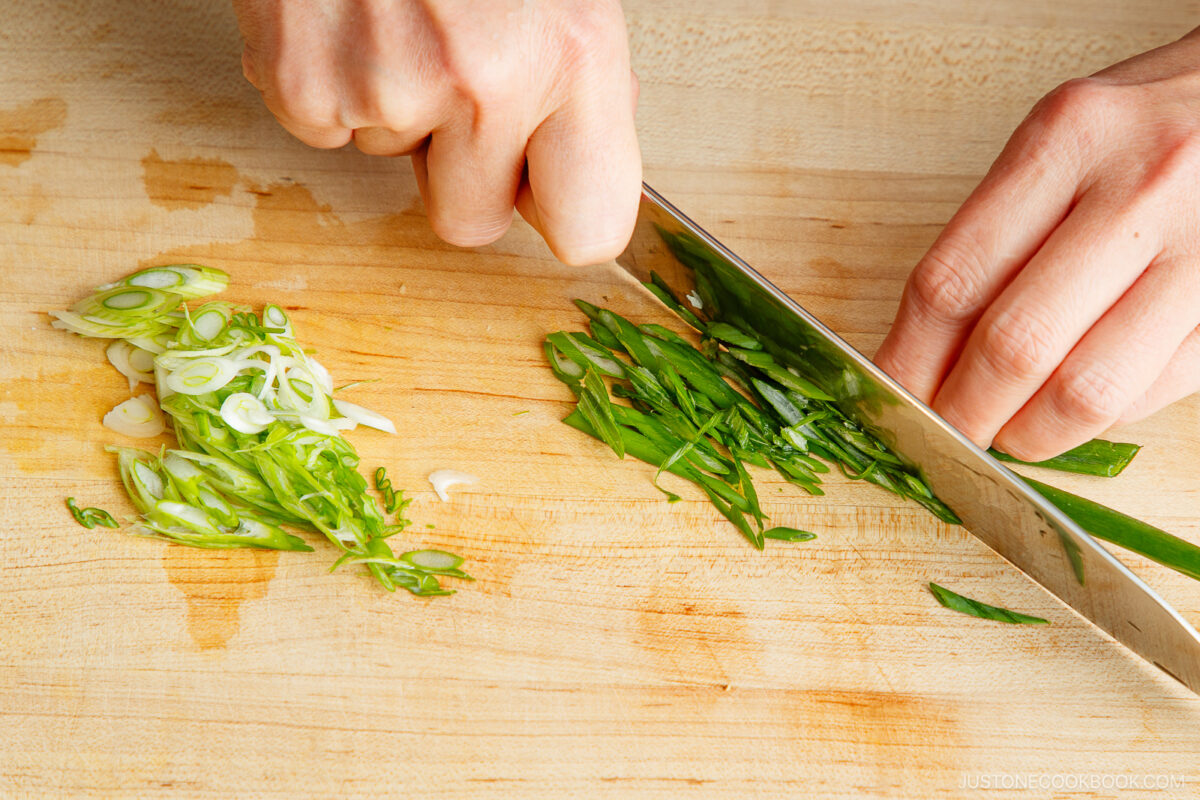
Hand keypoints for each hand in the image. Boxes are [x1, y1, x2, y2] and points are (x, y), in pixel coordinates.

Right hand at [232, 0, 641, 264]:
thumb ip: (576, 84)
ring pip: (392, 170)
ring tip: (400, 16)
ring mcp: (385, 86)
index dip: (559, 212)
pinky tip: (351, 18)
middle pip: (470, 225)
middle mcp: (485, 79)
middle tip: (458, 86)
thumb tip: (574, 165)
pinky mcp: (300, 83)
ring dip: (398, 113)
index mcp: (570, 51)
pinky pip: (325, 131)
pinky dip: (334, 85)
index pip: (588, 231)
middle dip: (462, 172)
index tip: (545, 189)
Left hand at [874, 29, 1199, 460]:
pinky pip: (1157, 389)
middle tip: (946, 433)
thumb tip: (923, 352)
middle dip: (964, 413)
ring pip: (1089, 388)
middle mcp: (1142, 188)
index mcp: (1069, 139)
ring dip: (1032, 433)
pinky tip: (1076, 403)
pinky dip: (1103, 417)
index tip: (891, 396)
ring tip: (1008, 432)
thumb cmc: (1148, 123)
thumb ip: (996, 234)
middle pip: (1016, 343)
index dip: (909, 360)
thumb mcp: (1060, 140)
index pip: (954, 280)